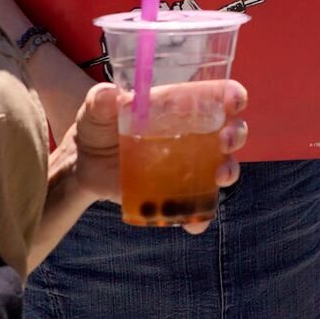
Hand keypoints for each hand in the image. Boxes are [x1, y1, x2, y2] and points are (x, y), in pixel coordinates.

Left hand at [68, 78, 249, 216]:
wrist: (83, 166)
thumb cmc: (96, 127)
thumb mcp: (95, 109)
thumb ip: (100, 100)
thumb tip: (109, 94)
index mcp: (181, 106)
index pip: (218, 97)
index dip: (233, 97)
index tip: (234, 101)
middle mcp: (193, 134)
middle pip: (230, 131)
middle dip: (236, 134)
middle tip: (225, 141)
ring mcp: (188, 165)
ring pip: (223, 166)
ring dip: (230, 171)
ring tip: (220, 177)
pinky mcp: (177, 192)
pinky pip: (198, 205)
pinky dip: (201, 216)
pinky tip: (194, 224)